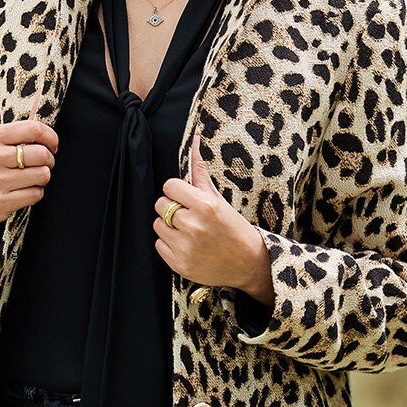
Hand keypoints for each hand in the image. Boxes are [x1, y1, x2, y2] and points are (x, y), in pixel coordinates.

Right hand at [0, 111, 58, 228]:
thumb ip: (22, 131)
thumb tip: (43, 121)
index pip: (33, 129)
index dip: (50, 137)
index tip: (51, 145)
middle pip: (41, 154)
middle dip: (49, 160)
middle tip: (41, 164)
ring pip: (42, 174)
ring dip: (43, 177)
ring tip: (31, 177)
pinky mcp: (1, 202)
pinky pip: (36, 194)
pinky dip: (36, 193)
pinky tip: (24, 191)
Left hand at [153, 130, 272, 303]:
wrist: (249, 264)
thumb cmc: (235, 228)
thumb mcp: (219, 199)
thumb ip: (200, 173)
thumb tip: (194, 141)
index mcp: (205, 206)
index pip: (169, 186)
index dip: (176, 191)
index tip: (185, 197)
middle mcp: (193, 226)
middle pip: (160, 205)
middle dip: (172, 207)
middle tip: (188, 214)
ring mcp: (185, 248)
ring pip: (157, 225)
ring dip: (168, 226)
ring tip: (187, 230)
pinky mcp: (180, 265)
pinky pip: (159, 245)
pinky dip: (169, 244)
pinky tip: (186, 244)